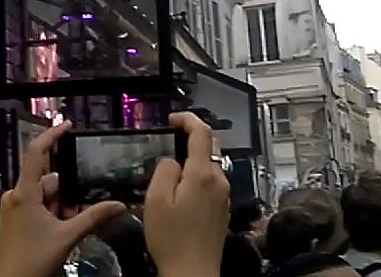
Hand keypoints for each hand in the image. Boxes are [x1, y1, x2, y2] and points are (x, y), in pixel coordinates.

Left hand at [0, 122, 124, 276]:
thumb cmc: (32, 260)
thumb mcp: (67, 237)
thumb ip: (93, 218)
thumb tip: (119, 205)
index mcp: (24, 192)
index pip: (36, 152)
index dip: (51, 135)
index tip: (67, 125)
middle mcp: (15, 196)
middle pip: (48, 180)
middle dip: (67, 194)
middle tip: (79, 214)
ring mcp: (13, 210)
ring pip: (44, 197)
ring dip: (60, 208)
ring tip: (71, 228)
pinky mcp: (14, 222)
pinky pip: (37, 209)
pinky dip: (52, 216)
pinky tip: (62, 232)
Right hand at [143, 113, 228, 276]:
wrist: (193, 272)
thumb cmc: (171, 237)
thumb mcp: (156, 199)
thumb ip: (164, 170)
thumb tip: (173, 160)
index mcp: (202, 174)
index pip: (202, 132)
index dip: (187, 119)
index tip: (171, 119)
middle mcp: (219, 181)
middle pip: (210, 146)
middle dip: (191, 138)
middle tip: (169, 141)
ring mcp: (224, 196)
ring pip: (210, 166)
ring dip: (193, 161)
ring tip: (170, 172)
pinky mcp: (222, 210)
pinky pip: (211, 184)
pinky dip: (197, 178)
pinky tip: (182, 194)